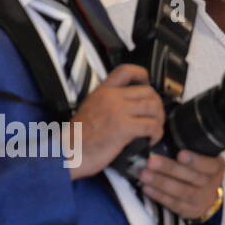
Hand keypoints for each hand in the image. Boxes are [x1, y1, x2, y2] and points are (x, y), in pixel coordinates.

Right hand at [68, 64, 164, 179]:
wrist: (65, 154)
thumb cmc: (76, 138)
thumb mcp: (90, 109)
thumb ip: (108, 103)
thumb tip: (131, 107)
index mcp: (102, 91)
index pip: (125, 70)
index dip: (142, 74)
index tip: (146, 85)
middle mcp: (111, 97)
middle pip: (148, 92)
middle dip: (157, 105)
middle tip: (155, 118)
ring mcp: (118, 112)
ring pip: (153, 107)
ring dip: (159, 119)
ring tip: (154, 130)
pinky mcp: (124, 128)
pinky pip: (152, 126)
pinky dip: (156, 134)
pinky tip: (151, 140)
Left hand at [139, 149, 224, 220]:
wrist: (207, 195)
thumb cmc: (200, 169)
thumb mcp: (204, 156)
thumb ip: (191, 148)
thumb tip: (166, 130)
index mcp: (217, 167)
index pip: (209, 164)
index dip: (195, 160)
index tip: (180, 153)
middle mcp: (212, 183)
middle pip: (192, 177)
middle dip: (170, 169)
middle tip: (152, 161)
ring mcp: (201, 199)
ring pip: (181, 191)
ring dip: (161, 183)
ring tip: (144, 174)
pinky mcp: (189, 210)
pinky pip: (173, 203)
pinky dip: (159, 196)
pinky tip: (147, 188)